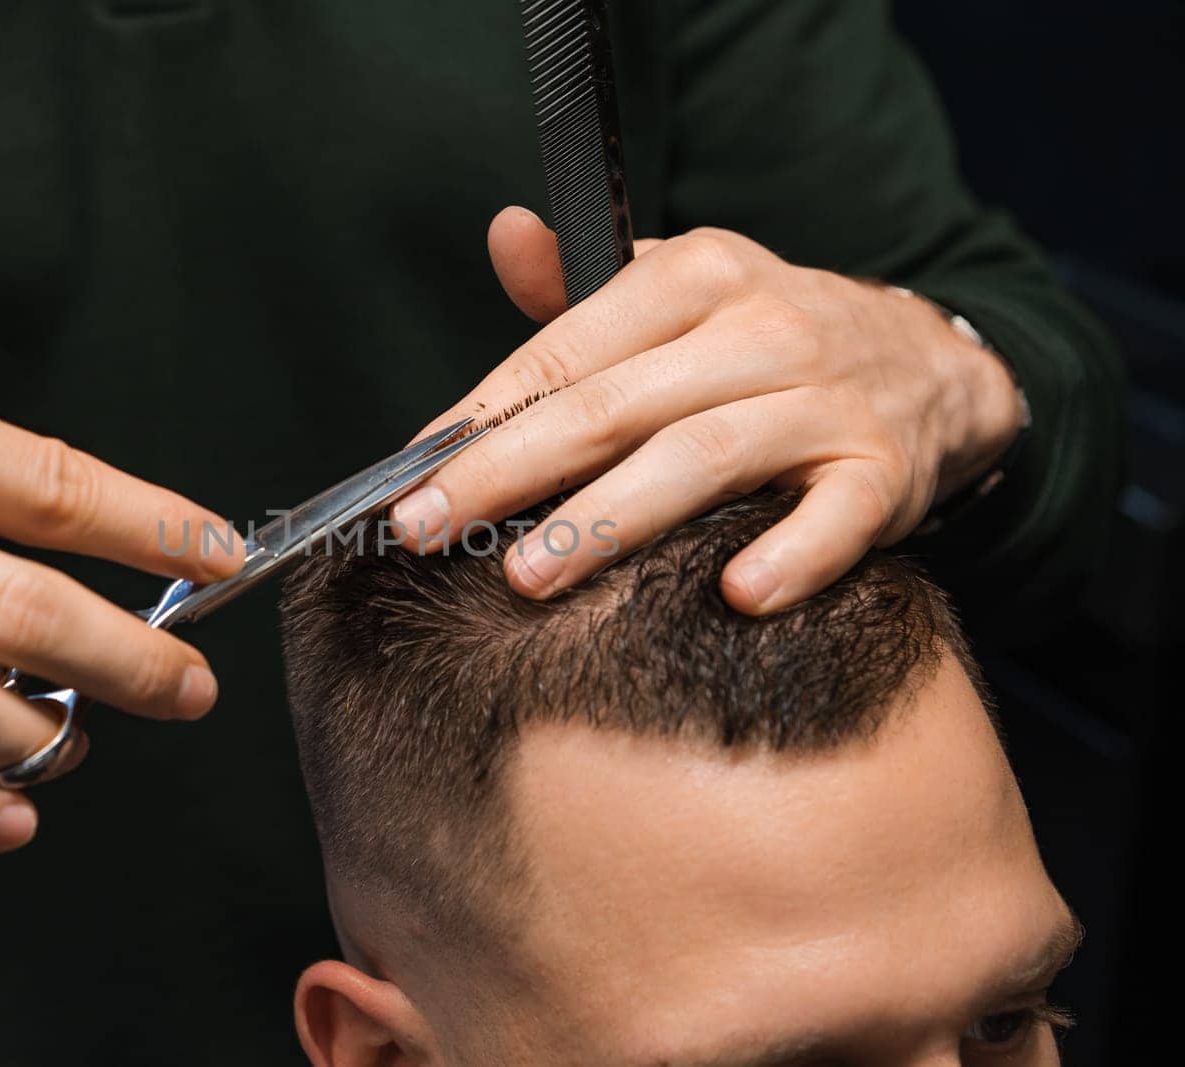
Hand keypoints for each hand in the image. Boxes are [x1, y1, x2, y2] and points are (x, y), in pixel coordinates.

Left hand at [393, 207, 1024, 613]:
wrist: (931, 365)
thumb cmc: (765, 342)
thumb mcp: (681, 291)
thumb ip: (583, 285)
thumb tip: (504, 235)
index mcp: (696, 275)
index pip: (565, 349)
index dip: (480, 416)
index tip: (407, 474)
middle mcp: (760, 327)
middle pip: (614, 404)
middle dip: (508, 469)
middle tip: (426, 528)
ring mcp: (825, 399)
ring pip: (704, 457)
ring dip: (611, 518)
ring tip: (528, 573)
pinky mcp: (885, 470)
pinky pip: (838, 516)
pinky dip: (793, 554)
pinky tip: (737, 596)